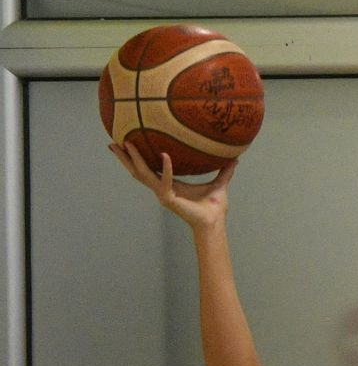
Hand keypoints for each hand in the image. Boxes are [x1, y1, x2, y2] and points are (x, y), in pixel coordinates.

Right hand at [113, 143, 231, 230]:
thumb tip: (236, 159)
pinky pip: (164, 181)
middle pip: (137, 171)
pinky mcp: (169, 199)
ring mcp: (163, 194)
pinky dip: (166, 169)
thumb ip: (224, 171)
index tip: (126, 144)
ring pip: (143, 174)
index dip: (136, 158)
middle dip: (124, 158)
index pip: (148, 168)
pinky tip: (165, 155)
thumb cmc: (214, 206)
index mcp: (169, 184)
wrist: (215, 222)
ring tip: (127, 145)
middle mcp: (162, 188)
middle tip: (113, 143)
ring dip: (134, 160)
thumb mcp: (219, 183)